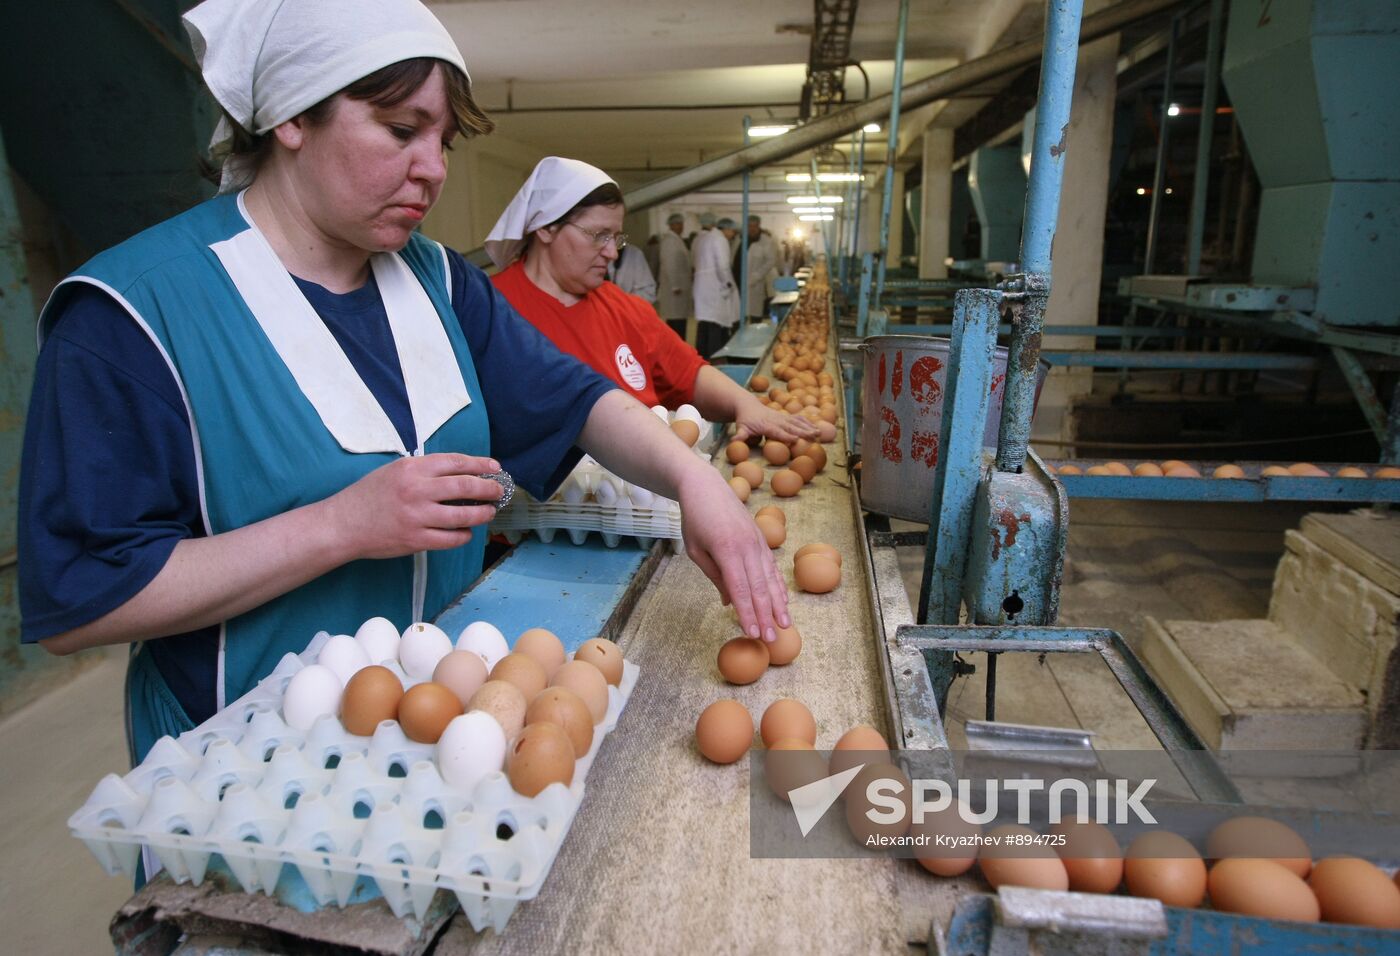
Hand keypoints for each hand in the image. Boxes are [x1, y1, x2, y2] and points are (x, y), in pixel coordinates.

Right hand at [325, 453, 503, 559]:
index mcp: (412, 468)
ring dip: (482, 513)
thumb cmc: (369, 496)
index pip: (456, 462)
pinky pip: (452, 539)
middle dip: (489, 489)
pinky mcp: (416, 540)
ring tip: (488, 511)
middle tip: (498, 491)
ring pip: (464, 515)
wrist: (342, 524)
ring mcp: (417, 516)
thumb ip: (424, 470)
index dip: (481, 464)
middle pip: (466, 487)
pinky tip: (466, 531)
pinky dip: (464, 535)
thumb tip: (461, 472)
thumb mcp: (394, 470)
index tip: (495, 468)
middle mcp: (416, 490)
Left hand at [677, 470, 789, 641]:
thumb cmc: (695, 520)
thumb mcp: (696, 551)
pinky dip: (779, 585)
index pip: (739, 590)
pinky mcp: (762, 540)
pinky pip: (773, 567)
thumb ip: (714, 576)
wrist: (706, 487)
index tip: (752, 634)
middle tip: (771, 639)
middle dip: (766, 616)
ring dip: (778, 604)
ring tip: (785, 625)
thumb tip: (728, 603)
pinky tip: (784, 601)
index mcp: (726, 551)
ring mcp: (758, 542)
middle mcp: (747, 547)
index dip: (747, 614)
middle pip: (759, 588)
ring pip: (771, 579)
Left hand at [732, 396, 822, 444]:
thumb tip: (734, 442)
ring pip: (797, 422)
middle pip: (791, 427)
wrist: (747, 404)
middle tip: (814, 437)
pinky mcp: (785, 416)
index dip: (786, 436)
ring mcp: (782, 417)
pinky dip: (808, 422)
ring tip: (820, 432)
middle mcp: (776, 420)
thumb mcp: (741, 428)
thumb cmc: (744, 420)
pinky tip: (817, 427)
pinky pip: (798, 419)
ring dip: (809, 427)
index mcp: (766, 425)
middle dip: (803, 432)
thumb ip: (739, 435)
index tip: (796, 440)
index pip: (778, 432)